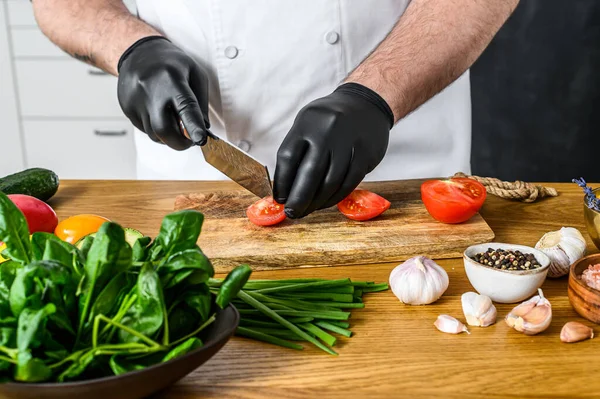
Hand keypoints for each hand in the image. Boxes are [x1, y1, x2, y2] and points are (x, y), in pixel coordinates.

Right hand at [117, 36, 209, 149]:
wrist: (138, 52)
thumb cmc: (170, 62)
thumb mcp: (195, 73)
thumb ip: (201, 101)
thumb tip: (203, 127)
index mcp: (172, 80)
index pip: (185, 108)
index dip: (194, 127)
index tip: (200, 140)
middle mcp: (151, 91)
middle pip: (163, 129)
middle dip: (179, 143)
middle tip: (188, 141)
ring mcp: (136, 101)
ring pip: (154, 133)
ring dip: (168, 135)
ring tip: (172, 120)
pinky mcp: (127, 108)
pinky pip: (144, 129)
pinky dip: (155, 128)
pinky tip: (158, 113)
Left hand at [273, 83, 393, 218]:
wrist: (366, 104)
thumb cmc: (329, 120)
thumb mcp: (307, 124)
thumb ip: (296, 153)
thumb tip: (284, 189)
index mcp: (307, 123)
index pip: (288, 158)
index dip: (282, 183)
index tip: (279, 199)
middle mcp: (327, 131)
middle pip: (310, 173)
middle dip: (299, 199)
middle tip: (292, 213)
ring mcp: (348, 142)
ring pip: (331, 182)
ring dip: (318, 202)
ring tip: (308, 210)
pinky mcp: (366, 154)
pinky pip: (348, 182)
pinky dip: (335, 197)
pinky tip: (326, 202)